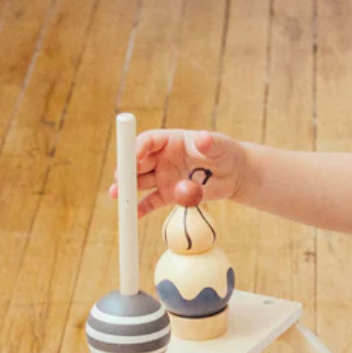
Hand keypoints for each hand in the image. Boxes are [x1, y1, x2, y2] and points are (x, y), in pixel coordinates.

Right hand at [108, 129, 245, 218]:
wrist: (233, 174)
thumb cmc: (225, 152)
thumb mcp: (219, 146)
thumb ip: (209, 143)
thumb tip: (203, 138)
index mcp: (170, 141)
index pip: (148, 141)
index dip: (137, 146)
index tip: (133, 155)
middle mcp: (161, 158)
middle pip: (137, 162)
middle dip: (126, 170)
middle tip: (120, 179)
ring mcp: (163, 176)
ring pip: (140, 182)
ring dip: (127, 188)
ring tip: (117, 195)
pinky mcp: (169, 194)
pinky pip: (152, 201)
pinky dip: (142, 208)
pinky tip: (134, 214)